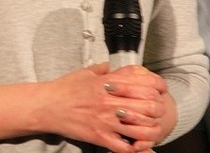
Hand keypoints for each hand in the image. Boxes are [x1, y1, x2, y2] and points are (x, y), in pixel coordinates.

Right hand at [38, 63, 165, 151]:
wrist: (48, 105)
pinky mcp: (100, 137)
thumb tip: (114, 66)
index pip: (144, 83)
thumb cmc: (66, 87)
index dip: (158, 86)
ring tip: (153, 129)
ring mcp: (106, 120)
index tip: (161, 89)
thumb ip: (104, 69)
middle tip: (159, 110)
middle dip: (159, 109)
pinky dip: (135, 148)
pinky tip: (138, 145)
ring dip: (151, 130)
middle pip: (149, 106)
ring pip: (142, 129)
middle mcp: (110, 101)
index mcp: (109, 82)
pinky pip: (124, 147)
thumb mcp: (87, 72)